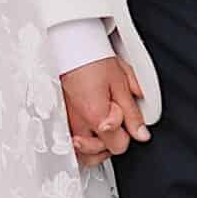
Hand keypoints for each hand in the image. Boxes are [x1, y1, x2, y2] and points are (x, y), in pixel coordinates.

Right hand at [60, 53, 146, 167]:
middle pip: (96, 154)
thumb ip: (132, 113)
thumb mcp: (120, 83)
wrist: (69, 43)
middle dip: (109, 143)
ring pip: (78, 153)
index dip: (126, 131)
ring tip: (100, 131)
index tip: (124, 114)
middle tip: (114, 125)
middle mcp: (76, 124)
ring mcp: (63, 122)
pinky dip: (77, 142)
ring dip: (92, 148)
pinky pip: (66, 141)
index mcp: (96, 116)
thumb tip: (141, 134)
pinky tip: (84, 133)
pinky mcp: (55, 116)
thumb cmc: (91, 57)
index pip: (118, 145)